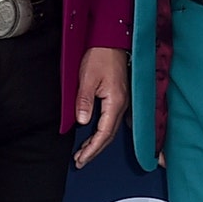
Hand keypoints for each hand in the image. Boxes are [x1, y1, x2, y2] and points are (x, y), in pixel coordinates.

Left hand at [73, 47, 130, 168]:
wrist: (111, 40)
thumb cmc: (100, 56)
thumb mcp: (87, 77)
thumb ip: (85, 101)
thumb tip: (82, 122)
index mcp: (115, 101)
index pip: (104, 133)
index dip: (92, 148)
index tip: (81, 158)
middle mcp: (122, 104)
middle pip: (109, 135)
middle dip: (94, 150)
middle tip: (80, 161)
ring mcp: (122, 102)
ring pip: (110, 129)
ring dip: (97, 143)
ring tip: (83, 153)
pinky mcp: (118, 97)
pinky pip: (112, 121)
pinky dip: (101, 132)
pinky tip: (94, 136)